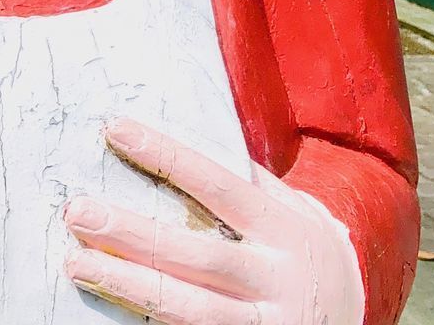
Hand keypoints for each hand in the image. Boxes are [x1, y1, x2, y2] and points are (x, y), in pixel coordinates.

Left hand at [64, 118, 363, 324]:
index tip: (114, 128)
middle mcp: (275, 277)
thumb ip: (241, 182)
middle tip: (77, 211)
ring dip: (128, 284)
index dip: (165, 154)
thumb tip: (176, 138)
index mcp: (282, 226)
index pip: (216, 183)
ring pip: (189, 309)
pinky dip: (149, 324)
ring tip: (76, 261)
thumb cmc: (306, 247)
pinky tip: (110, 308)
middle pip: (196, 255)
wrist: (357, 313)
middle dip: (132, 234)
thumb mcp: (288, 208)